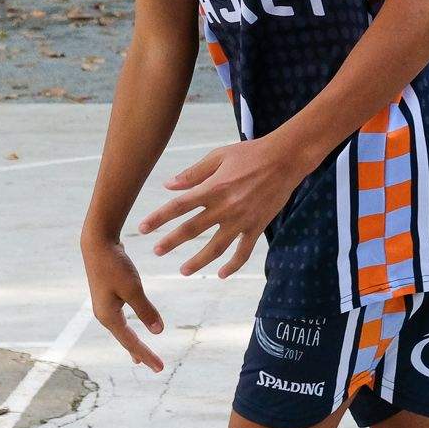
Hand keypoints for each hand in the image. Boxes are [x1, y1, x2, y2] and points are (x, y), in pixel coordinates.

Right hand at [82, 237, 164, 370]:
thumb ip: (145, 311)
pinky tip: (132, 329)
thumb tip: (158, 331)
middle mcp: (104, 315)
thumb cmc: (115, 265)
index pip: (131, 342)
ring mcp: (104, 306)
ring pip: (121, 331)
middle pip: (125, 340)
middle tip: (155, 367)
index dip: (146, 355)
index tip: (160, 368)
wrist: (97, 243)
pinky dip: (128, 329)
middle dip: (139, 353)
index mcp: (109, 317)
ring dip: (132, 343)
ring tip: (139, 357)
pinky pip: (120, 320)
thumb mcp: (133, 289)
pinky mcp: (107, 297)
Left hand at [137, 138, 304, 278]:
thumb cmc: (250, 153)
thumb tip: (168, 186)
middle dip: (172, 242)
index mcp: (213, 188)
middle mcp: (225, 207)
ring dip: (198, 261)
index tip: (142, 228)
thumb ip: (193, 174)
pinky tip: (222, 274)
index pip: (178, 206)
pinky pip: (243, 251)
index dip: (158, 218)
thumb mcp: (219, 157)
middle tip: (157, 251)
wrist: (286, 159)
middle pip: (192, 229)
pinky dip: (232, 265)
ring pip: (216, 247)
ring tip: (184, 270)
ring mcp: (242, 220)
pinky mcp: (257, 226)